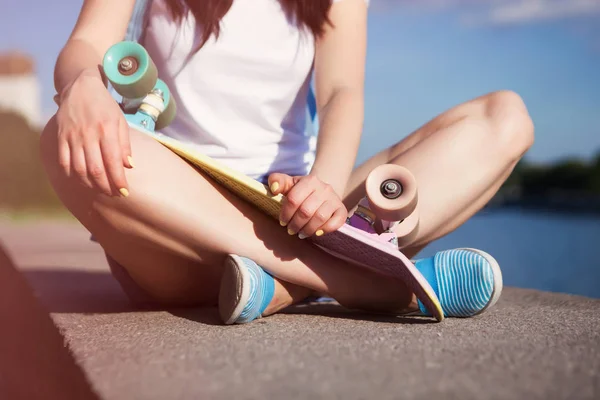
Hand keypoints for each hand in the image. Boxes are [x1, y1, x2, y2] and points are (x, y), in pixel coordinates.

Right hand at [54, 70, 132, 196]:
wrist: (81, 87)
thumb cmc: (105, 106)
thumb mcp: (121, 121)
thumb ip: (125, 144)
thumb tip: (129, 166)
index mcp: (107, 130)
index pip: (113, 162)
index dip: (118, 180)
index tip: (124, 192)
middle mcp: (89, 134)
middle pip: (95, 169)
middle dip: (106, 187)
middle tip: (113, 194)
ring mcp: (72, 136)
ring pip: (79, 169)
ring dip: (90, 184)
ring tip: (100, 189)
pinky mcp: (61, 137)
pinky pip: (64, 161)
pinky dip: (72, 175)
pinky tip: (82, 180)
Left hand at [268, 173, 347, 238]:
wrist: (323, 193)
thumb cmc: (302, 191)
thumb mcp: (289, 184)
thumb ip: (277, 181)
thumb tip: (274, 189)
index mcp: (309, 180)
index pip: (293, 199)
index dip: (285, 213)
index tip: (282, 222)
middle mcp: (324, 188)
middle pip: (306, 211)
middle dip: (295, 224)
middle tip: (290, 230)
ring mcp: (335, 199)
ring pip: (320, 218)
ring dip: (308, 229)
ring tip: (301, 233)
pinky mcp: (342, 210)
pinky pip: (336, 222)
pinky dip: (325, 229)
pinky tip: (316, 233)